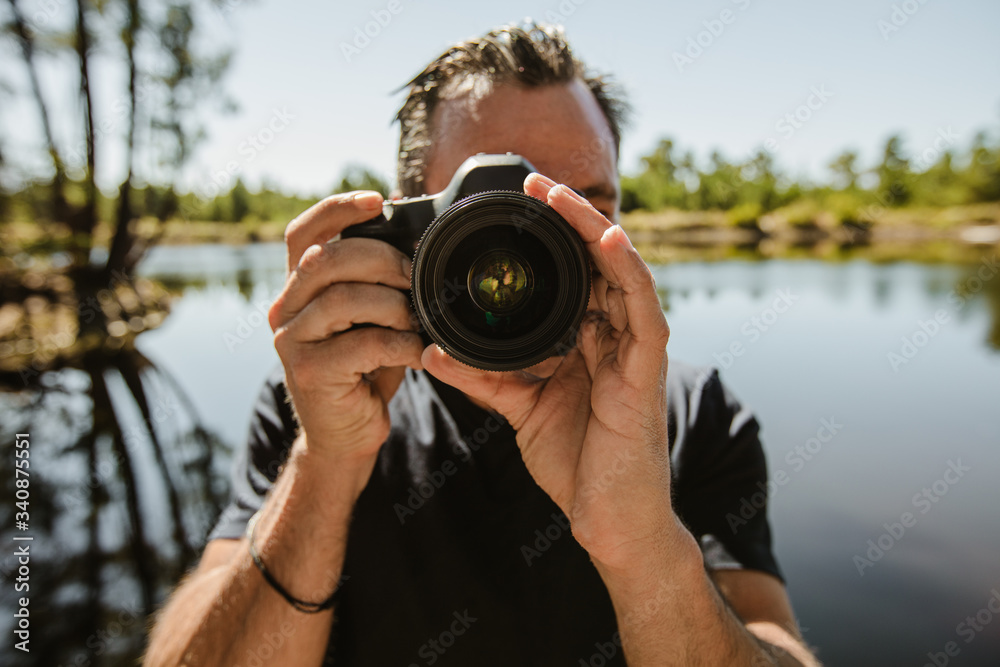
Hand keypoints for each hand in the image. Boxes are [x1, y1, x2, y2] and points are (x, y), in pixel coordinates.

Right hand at [268, 191, 424, 461]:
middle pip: (328, 258)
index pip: (304, 233)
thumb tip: (411, 234)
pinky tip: (418, 352)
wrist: (346, 435)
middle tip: (417, 278)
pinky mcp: (308, 372)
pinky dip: (401, 344)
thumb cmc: (364, 370)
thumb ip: (376, 280)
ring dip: (395, 305)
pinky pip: (363, 343)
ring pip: (344, 299)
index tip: (377, 201)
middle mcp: (285, 308)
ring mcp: (291, 341)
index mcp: (298, 287)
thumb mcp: (371, 317)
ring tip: (418, 321)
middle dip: (384, 260)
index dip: (337, 209)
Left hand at [422, 173, 677, 568]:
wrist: (606, 520)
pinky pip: (643, 311)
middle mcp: (614, 337)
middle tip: (535, 183)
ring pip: (622, 273)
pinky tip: (606, 240)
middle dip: (570, 219)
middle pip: (598, 263)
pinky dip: (627, 272)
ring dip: (593, 229)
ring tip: (559, 195)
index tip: (517, 207)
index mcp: (589, 341)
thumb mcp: (518, 408)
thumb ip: (481, 376)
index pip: (574, 275)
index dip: (552, 238)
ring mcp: (634, 352)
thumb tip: (431, 350)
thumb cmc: (574, 462)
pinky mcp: (646, 372)